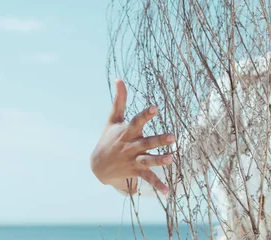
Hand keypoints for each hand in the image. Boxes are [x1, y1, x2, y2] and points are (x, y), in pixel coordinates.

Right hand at [90, 79, 175, 194]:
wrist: (97, 167)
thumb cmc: (109, 138)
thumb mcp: (113, 120)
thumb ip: (119, 100)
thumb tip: (119, 79)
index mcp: (127, 132)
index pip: (137, 121)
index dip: (146, 115)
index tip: (155, 108)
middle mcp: (131, 146)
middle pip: (146, 142)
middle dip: (159, 139)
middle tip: (172, 136)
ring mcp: (134, 160)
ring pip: (148, 160)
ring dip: (159, 160)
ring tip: (171, 159)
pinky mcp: (136, 172)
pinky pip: (148, 179)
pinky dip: (157, 185)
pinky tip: (168, 192)